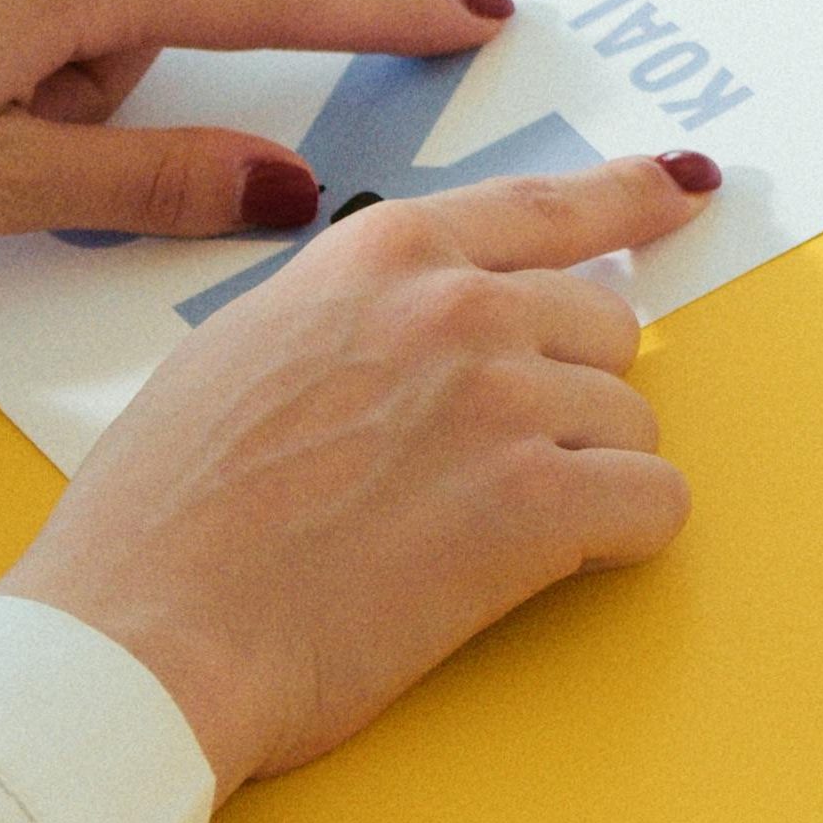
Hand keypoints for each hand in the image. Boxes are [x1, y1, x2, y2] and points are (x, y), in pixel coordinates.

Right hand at [0, 155, 713, 792]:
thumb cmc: (162, 519)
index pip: (544, 206)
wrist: (139, 634)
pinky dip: (621, 538)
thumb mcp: (246, 348)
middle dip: (567, 390)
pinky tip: (548, 563)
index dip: (628, 198)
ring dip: (582, 474)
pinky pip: (654, 502)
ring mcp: (503, 395)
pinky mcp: (537, 500)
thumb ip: (355, 313)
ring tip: (474, 532)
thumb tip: (419, 322)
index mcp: (381, 254)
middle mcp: (457, 303)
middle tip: (487, 465)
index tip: (682, 188)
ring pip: (630, 419)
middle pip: (603, 323)